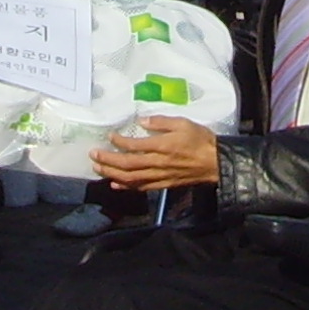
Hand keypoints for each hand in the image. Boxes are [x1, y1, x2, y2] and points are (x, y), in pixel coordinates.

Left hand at [90, 114, 219, 192]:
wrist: (216, 163)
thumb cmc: (201, 140)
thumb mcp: (183, 123)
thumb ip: (161, 122)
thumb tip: (143, 122)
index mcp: (162, 146)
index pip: (134, 146)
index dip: (119, 142)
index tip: (110, 136)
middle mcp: (158, 163)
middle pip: (127, 165)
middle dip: (108, 161)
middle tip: (93, 155)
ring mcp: (159, 176)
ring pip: (131, 178)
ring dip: (112, 174)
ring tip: (98, 169)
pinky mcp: (163, 185)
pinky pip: (141, 187)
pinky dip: (126, 186)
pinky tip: (115, 184)